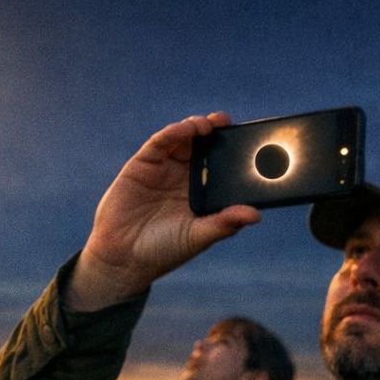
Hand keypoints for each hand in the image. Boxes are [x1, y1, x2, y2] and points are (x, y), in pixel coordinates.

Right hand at [70, 113, 260, 310]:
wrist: (123, 257)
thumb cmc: (163, 251)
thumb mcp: (198, 237)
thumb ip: (224, 223)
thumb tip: (256, 215)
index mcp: (200, 192)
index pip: (220, 165)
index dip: (232, 151)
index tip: (248, 141)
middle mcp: (183, 177)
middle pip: (203, 146)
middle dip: (216, 132)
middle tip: (227, 122)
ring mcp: (163, 168)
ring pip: (183, 139)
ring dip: (196, 127)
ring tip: (208, 125)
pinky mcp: (142, 164)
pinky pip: (160, 142)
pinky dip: (173, 132)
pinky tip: (186, 130)